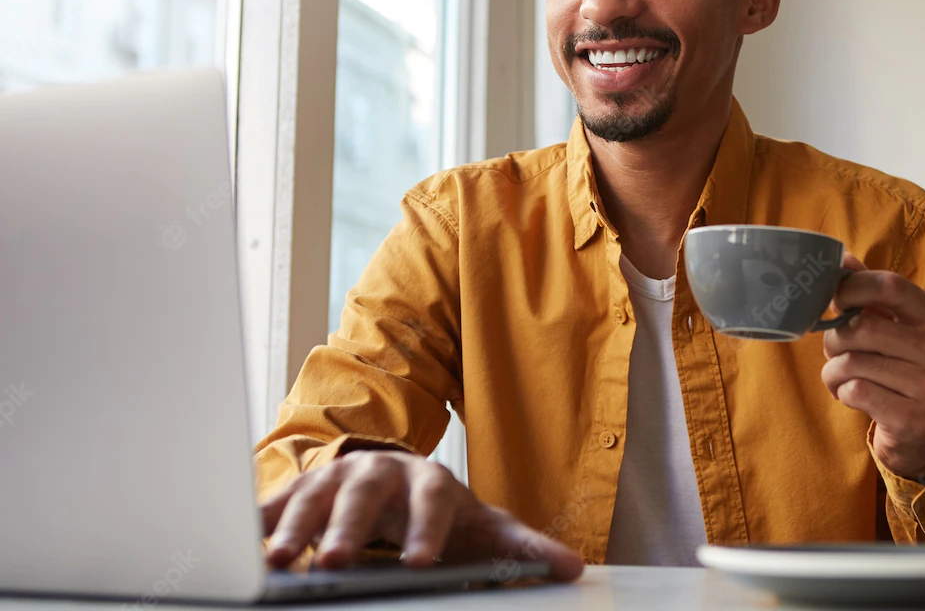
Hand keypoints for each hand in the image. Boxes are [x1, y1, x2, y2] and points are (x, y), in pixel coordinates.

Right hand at [259, 449, 582, 580]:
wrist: (398, 480)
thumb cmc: (439, 511)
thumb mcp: (483, 528)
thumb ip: (523, 549)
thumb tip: (573, 568)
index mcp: (426, 481)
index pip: (429, 501)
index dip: (424, 529)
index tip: (419, 562)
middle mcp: (378, 473)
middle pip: (361, 494)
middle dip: (346, 526)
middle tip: (333, 562)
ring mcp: (335, 478)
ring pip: (312, 496)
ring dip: (293, 526)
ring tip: (274, 560)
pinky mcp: (301, 491)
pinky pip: (273, 503)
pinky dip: (254, 520)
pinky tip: (234, 542)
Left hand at [821, 254, 924, 479]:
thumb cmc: (904, 372)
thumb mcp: (898, 330)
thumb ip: (871, 294)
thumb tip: (842, 259)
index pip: (890, 285)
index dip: (852, 288)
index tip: (835, 301)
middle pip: (863, 327)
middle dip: (835, 339)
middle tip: (834, 351)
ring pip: (853, 362)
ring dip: (833, 371)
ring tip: (840, 379)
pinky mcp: (915, 419)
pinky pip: (856, 391)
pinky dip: (842, 392)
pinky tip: (851, 397)